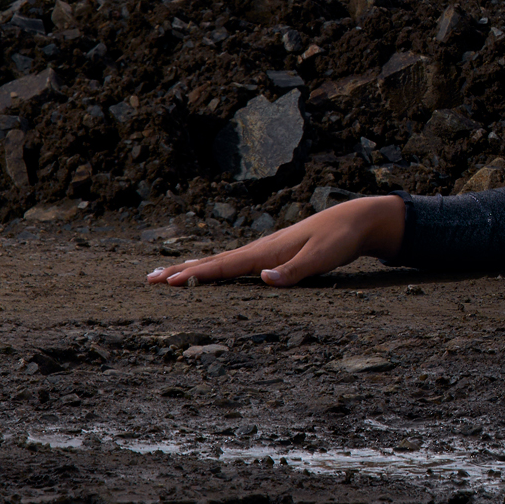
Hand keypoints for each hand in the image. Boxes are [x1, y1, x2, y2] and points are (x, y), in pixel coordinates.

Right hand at [141, 196, 406, 288]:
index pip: (225, 266)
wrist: (355, 220)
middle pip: (214, 261)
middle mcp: (260, 249)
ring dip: (193, 268)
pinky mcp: (272, 252)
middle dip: (182, 271)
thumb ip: (295, 271)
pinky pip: (235, 261)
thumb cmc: (339, 241)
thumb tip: (265, 280)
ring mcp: (264, 249)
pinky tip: (209, 270)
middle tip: (149, 280)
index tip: (168, 283)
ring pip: (221, 260)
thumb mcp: (323, 258)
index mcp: (268, 251)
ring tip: (167, 275)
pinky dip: (214, 266)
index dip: (197, 275)